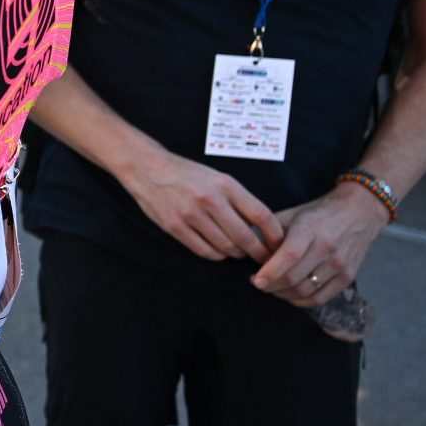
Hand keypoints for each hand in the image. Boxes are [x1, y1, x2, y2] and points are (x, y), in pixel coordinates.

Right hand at [122, 146, 282, 263]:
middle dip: (258, 251)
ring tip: (239, 252)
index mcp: (225, 184)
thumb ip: (238, 200)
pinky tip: (219, 250)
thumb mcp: (217, 178)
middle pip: (245, 237)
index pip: (260, 214)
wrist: (147, 168)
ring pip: (226, 247)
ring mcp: (190, 214)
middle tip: (264, 258)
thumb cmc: (187, 174)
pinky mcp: (175, 227)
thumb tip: (261, 228)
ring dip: (236, 254)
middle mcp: (209, 199)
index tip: (278, 243)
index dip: (274, 234)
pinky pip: (205, 251)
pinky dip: (217, 255)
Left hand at [253, 184, 385, 305]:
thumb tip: (251, 253)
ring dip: (284, 294)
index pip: (288, 256)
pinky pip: (321, 298)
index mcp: (309, 229)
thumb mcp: (292, 214)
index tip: (255, 280)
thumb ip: (270, 232)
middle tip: (259, 283)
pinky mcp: (348, 276)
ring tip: (273, 288)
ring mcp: (339, 264)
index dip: (270, 272)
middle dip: (271, 286)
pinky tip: (290, 296)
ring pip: (305, 291)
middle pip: (294, 278)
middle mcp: (327, 248)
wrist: (358, 212)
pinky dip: (302, 301)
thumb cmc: (318, 213)